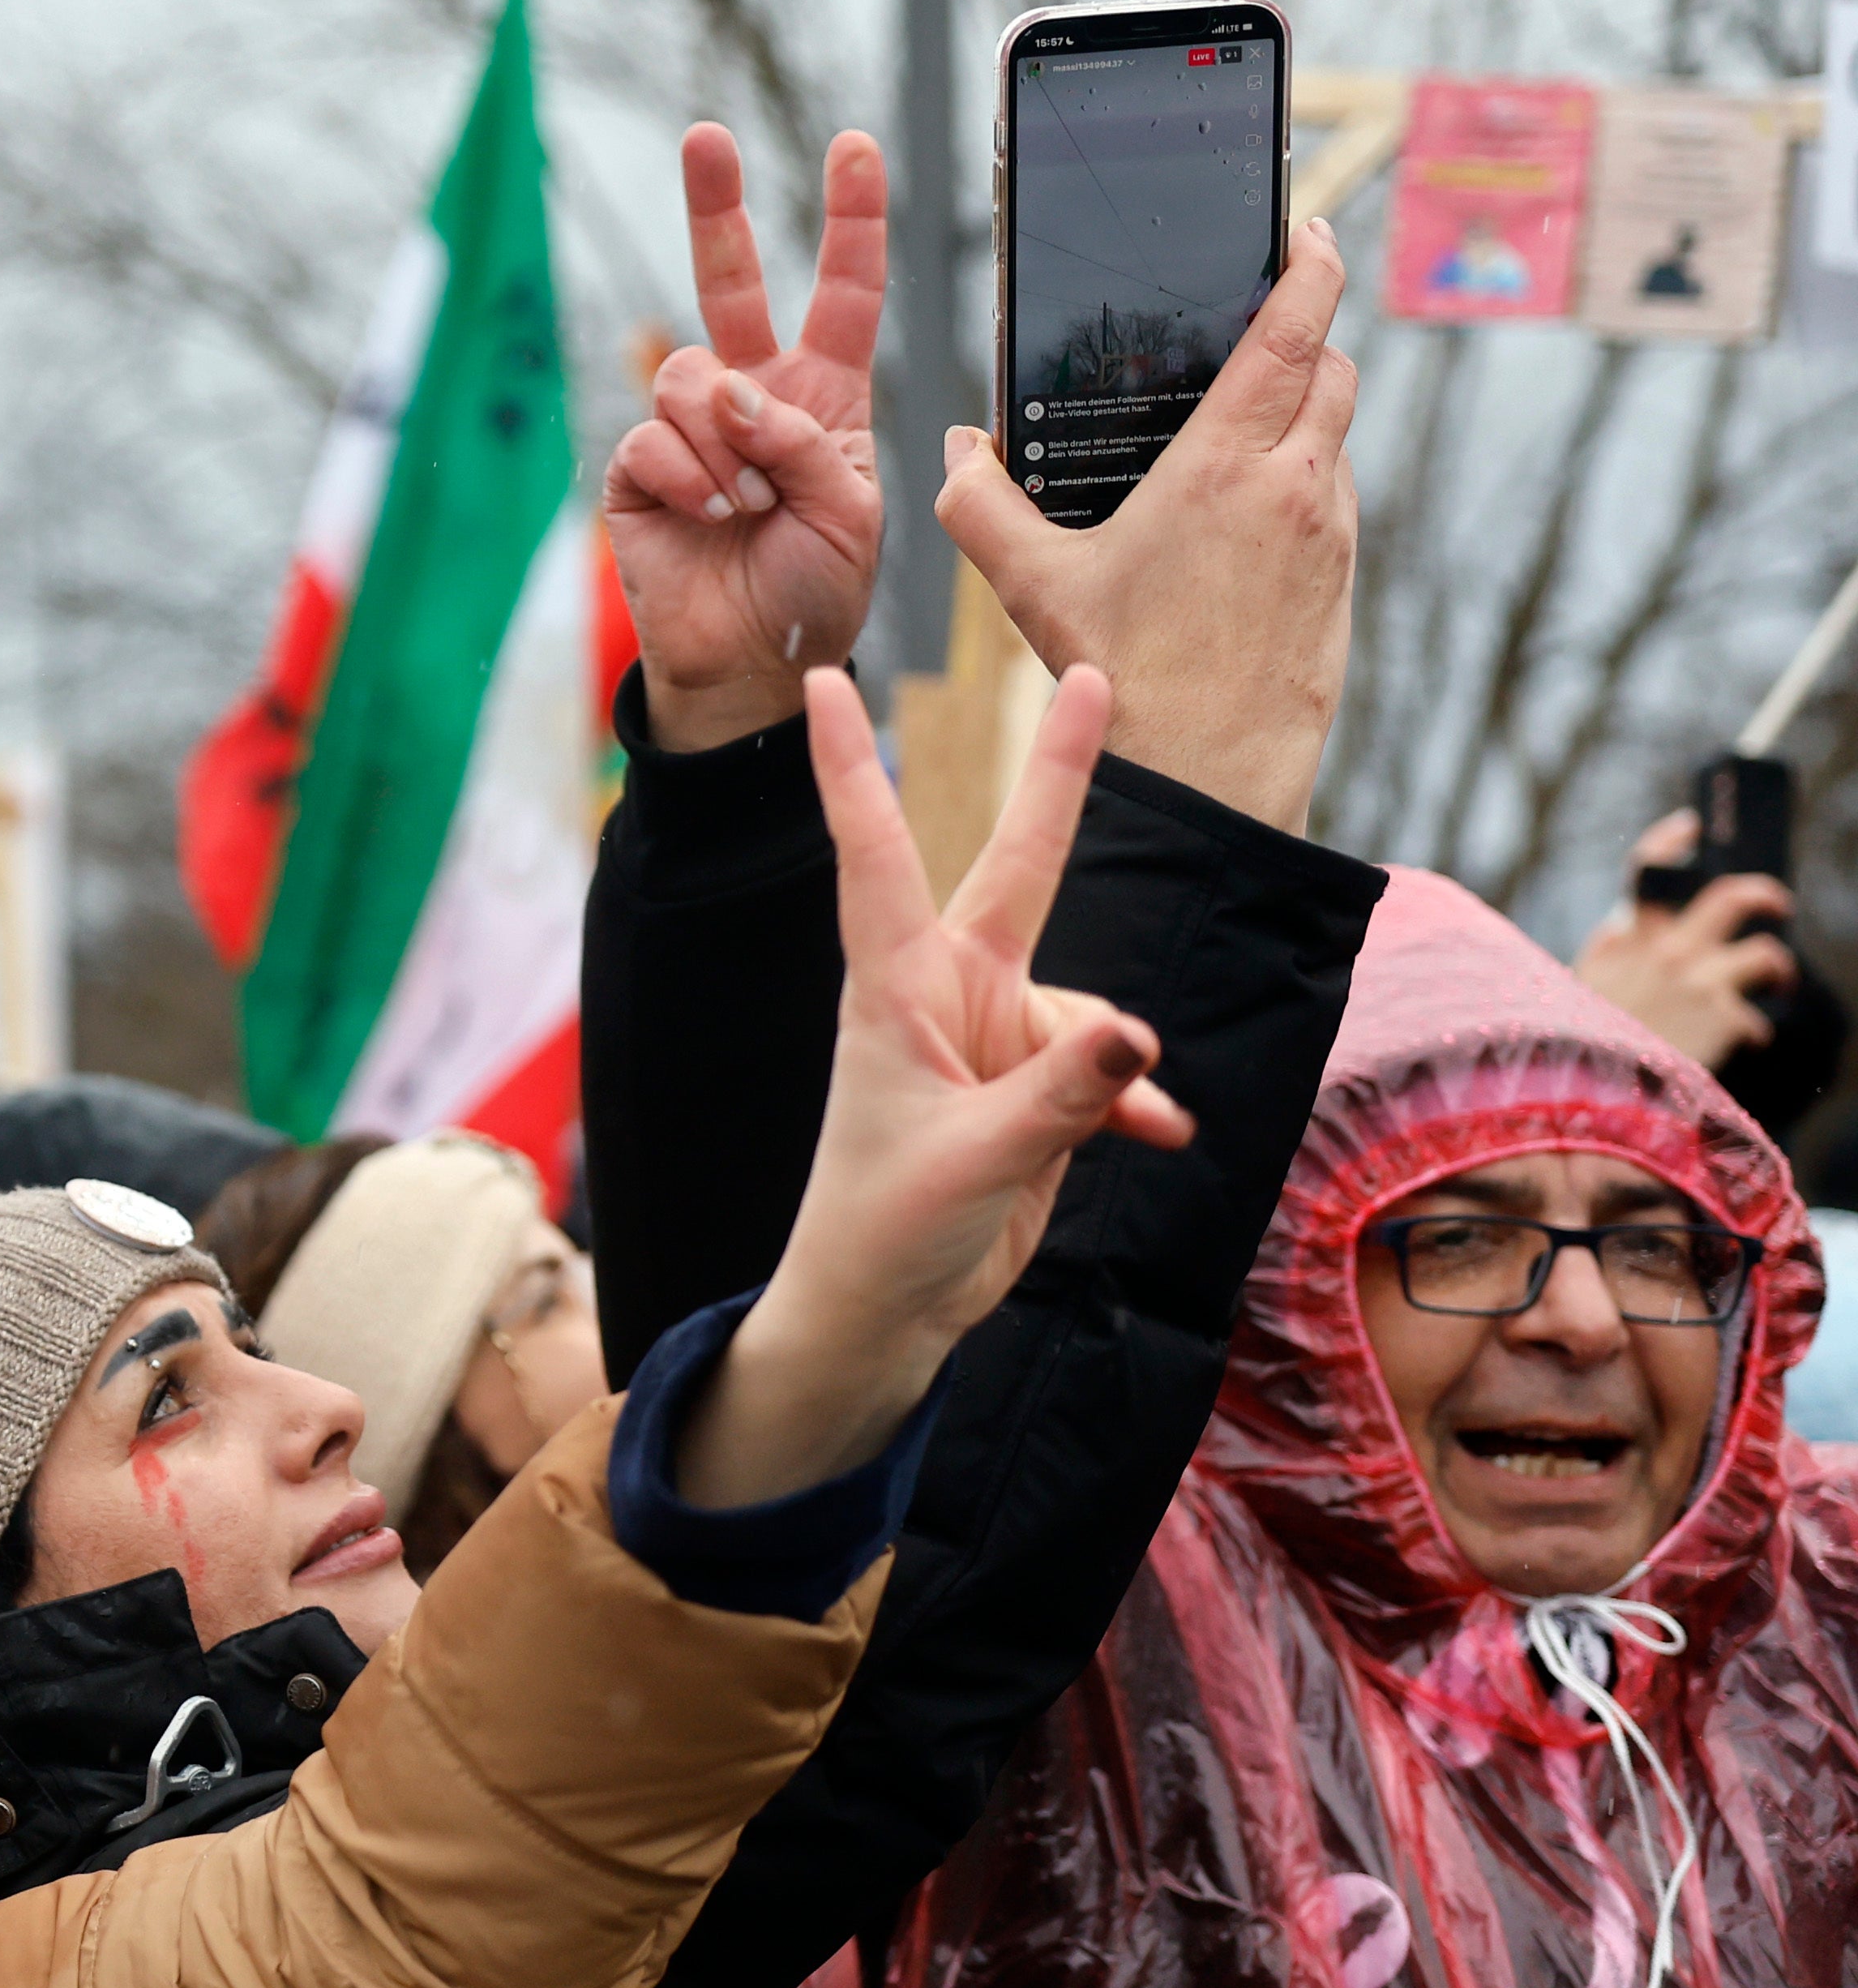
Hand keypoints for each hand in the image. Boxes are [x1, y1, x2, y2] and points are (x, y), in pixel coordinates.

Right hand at [605, 127, 888, 751]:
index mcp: (825, 396)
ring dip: (724, 442)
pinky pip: (651, 437)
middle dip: (716, 205)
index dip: (851, 221)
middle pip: (730, 282)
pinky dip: (688, 478)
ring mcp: (690, 431)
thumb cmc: (816, 590)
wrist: (750, 665)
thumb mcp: (853, 512)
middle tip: (705, 137)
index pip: (844, 293)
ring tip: (744, 504)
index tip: (855, 146)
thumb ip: (807, 440)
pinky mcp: (636, 470)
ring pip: (688, 374)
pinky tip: (707, 517)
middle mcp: (753, 397)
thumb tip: (729, 394)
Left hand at [677, 668, 1192, 1507]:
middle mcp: (947, 995)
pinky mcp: (1041, 1090)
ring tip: (1118, 1129)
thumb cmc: (889, 1228)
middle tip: (1090, 675)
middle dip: (1058, 779)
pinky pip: (1111, 1075)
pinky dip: (1135, 1106)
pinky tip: (1159, 1138)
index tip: (828, 681)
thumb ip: (1061, 1097)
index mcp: (896, 989)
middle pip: (1020, 868)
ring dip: (1111, 1073)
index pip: (874, 855)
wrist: (884, 1311)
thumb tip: (1139, 1037)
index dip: (849, 768)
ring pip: (1091, 1016)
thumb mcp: (976, 1161)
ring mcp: (998, 1039)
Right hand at [934, 220, 1357, 831]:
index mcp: (1228, 465)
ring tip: (1241, 423)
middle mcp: (1297, 487)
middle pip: (1335, 368)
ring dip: (1305, 412)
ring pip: (1337, 436)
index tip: (1311, 231)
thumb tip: (957, 448)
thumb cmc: (1123, 680)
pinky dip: (1301, 480)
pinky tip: (1243, 515)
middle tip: (1263, 323)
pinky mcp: (1341, 581)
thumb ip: (978, 504)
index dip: (1314, 264)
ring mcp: (1330, 536)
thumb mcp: (1029, 586)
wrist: (1208, 780)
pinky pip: (1331, 500)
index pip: (1299, 327)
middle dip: (1309, 334)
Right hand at [1577, 810, 1797, 1068]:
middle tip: (1777, 905)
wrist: (1585, 1100)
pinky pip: (1756, 1019)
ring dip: (1777, 968)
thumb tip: (1621, 924)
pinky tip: (1741, 1047)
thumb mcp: (1572, 994)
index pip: (1647, 870)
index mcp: (1616, 943)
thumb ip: (1605, 958)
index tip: (1691, 828)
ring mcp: (1695, 981)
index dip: (1672, 842)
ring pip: (1766, 952)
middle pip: (1731, 897)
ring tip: (1779, 983)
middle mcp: (1659, 951)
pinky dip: (1751, 1032)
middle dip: (1764, 894)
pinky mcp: (1724, 1016)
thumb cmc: (1573, 1053)